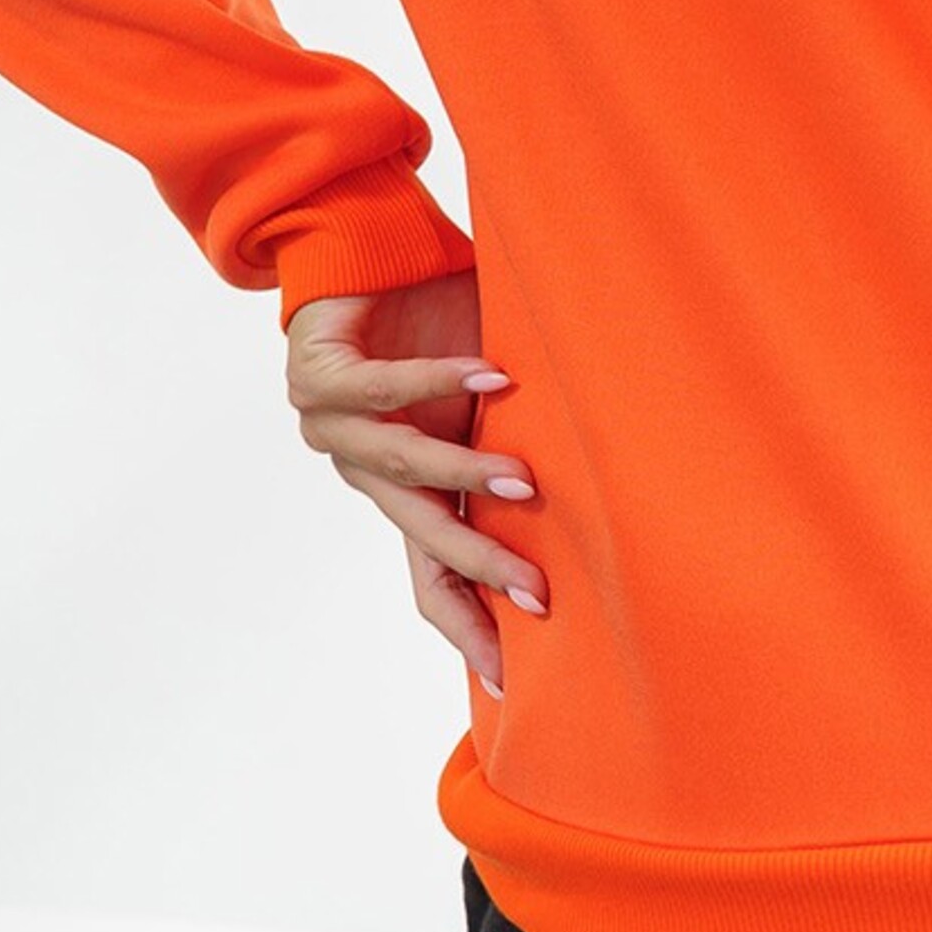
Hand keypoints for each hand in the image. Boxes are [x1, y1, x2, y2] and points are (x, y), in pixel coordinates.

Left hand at [282, 268, 547, 697]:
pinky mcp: (319, 376)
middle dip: (483, 570)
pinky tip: (495, 377)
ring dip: (468, 477)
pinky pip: (386, 388)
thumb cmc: (441, 325)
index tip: (509, 680)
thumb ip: (524, 446)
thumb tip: (613, 489)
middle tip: (539, 594)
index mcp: (402, 491)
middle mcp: (363, 470)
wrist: (370, 251)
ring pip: (403, 468)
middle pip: (424, 537)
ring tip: (526, 482)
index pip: (432, 577)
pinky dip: (442, 382)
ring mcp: (334, 427)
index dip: (467, 627)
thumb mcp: (491, 403)